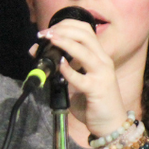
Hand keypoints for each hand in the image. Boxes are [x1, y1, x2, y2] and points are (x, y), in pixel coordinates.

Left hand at [32, 20, 128, 135]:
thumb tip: (38, 52)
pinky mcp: (97, 89)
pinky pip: (80, 77)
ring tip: (50, 39)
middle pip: (85, 35)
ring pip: (84, 51)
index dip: (67, 25)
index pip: (86, 30)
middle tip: (46, 33)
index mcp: (100, 56)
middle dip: (63, 30)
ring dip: (65, 42)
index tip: (50, 29)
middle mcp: (103, 61)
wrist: (110, 123)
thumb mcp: (77, 80)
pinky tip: (59, 65)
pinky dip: (67, 69)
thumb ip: (63, 67)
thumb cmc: (93, 101)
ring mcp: (102, 74)